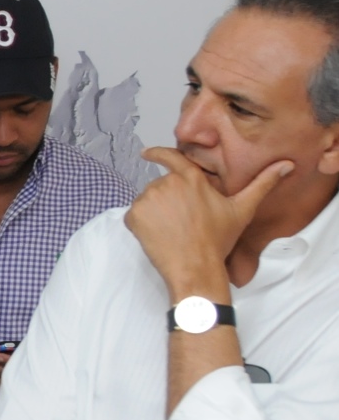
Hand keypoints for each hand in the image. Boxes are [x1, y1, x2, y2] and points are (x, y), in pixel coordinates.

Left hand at [125, 147, 292, 296]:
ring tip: (173, 230)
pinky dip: (142, 225)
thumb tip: (286, 165)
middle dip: (169, 201)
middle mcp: (167, 183)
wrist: (195, 266)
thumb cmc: (218, 239)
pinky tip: (159, 236)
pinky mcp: (134, 215)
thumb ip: (262, 184)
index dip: (158, 154)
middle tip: (182, 222)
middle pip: (162, 187)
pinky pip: (134, 216)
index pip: (171, 158)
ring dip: (156, 213)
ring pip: (148, 201)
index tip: (147, 153)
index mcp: (191, 178)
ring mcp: (148, 199)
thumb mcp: (242, 209)